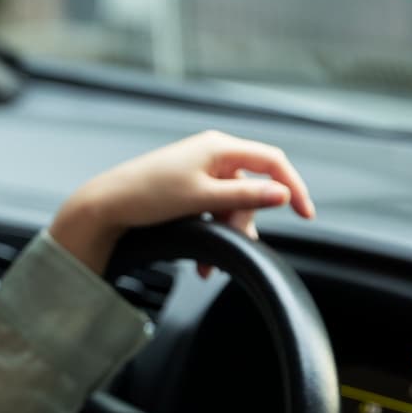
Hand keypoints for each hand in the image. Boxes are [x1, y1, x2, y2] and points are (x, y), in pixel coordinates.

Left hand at [48, 130, 315, 276]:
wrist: (106, 205)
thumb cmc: (148, 195)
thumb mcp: (202, 198)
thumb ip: (245, 196)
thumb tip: (282, 194)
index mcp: (219, 147)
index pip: (272, 161)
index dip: (292, 186)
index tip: (305, 214)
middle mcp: (212, 153)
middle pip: (251, 188)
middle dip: (244, 222)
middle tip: (236, 247)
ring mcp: (199, 169)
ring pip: (231, 203)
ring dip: (226, 232)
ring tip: (208, 265)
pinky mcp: (188, 185)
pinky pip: (213, 207)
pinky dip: (212, 229)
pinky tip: (202, 257)